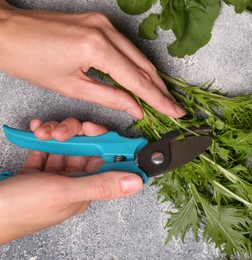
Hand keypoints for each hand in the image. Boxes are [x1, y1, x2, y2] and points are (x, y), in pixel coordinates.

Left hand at [0, 2, 184, 118]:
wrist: (7, 33)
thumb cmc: (30, 59)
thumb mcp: (71, 87)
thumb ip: (109, 98)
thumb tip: (135, 108)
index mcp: (97, 48)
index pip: (138, 80)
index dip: (159, 100)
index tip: (175, 111)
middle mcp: (105, 31)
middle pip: (144, 66)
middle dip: (161, 90)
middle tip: (174, 107)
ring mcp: (103, 23)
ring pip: (138, 55)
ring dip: (151, 78)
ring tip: (162, 98)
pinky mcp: (99, 22)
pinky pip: (126, 47)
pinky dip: (137, 65)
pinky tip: (143, 79)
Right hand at [0, 118, 142, 244]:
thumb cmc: (21, 208)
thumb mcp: (64, 191)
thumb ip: (101, 185)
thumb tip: (136, 182)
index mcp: (85, 191)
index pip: (105, 162)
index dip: (104, 142)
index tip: (96, 128)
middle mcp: (72, 184)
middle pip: (84, 150)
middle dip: (74, 134)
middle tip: (61, 130)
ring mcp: (53, 178)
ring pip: (65, 147)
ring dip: (55, 134)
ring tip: (42, 132)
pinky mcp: (35, 172)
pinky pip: (45, 150)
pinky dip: (40, 139)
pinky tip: (35, 132)